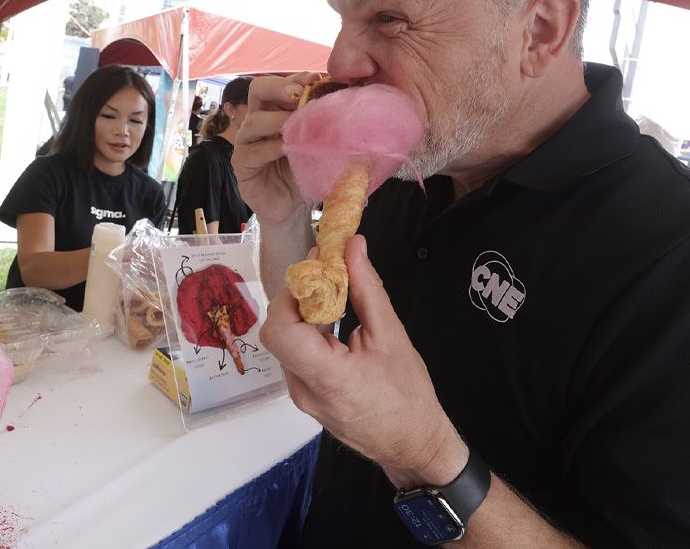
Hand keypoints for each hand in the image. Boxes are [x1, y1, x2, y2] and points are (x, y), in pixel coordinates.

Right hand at [232, 72, 321, 225]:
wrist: (294, 207)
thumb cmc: (307, 172)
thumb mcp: (319, 143)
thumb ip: (325, 123)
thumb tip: (349, 101)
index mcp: (277, 110)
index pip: (282, 83)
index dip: (297, 78)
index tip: (317, 79)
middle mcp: (259, 120)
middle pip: (258, 90)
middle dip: (280, 87)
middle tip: (300, 94)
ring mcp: (247, 142)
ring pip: (254, 120)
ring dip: (277, 120)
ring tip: (296, 124)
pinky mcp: (241, 164)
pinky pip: (252, 151)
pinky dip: (270, 148)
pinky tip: (287, 148)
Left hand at [260, 236, 467, 488]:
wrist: (412, 443)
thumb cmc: (408, 395)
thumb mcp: (392, 336)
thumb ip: (367, 288)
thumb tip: (353, 247)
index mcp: (327, 377)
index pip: (281, 329)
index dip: (292, 292)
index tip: (318, 269)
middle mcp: (304, 390)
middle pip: (277, 331)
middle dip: (297, 296)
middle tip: (327, 276)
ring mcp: (300, 396)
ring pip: (283, 341)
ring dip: (302, 312)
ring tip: (333, 296)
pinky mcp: (304, 395)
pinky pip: (294, 354)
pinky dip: (307, 331)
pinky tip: (332, 322)